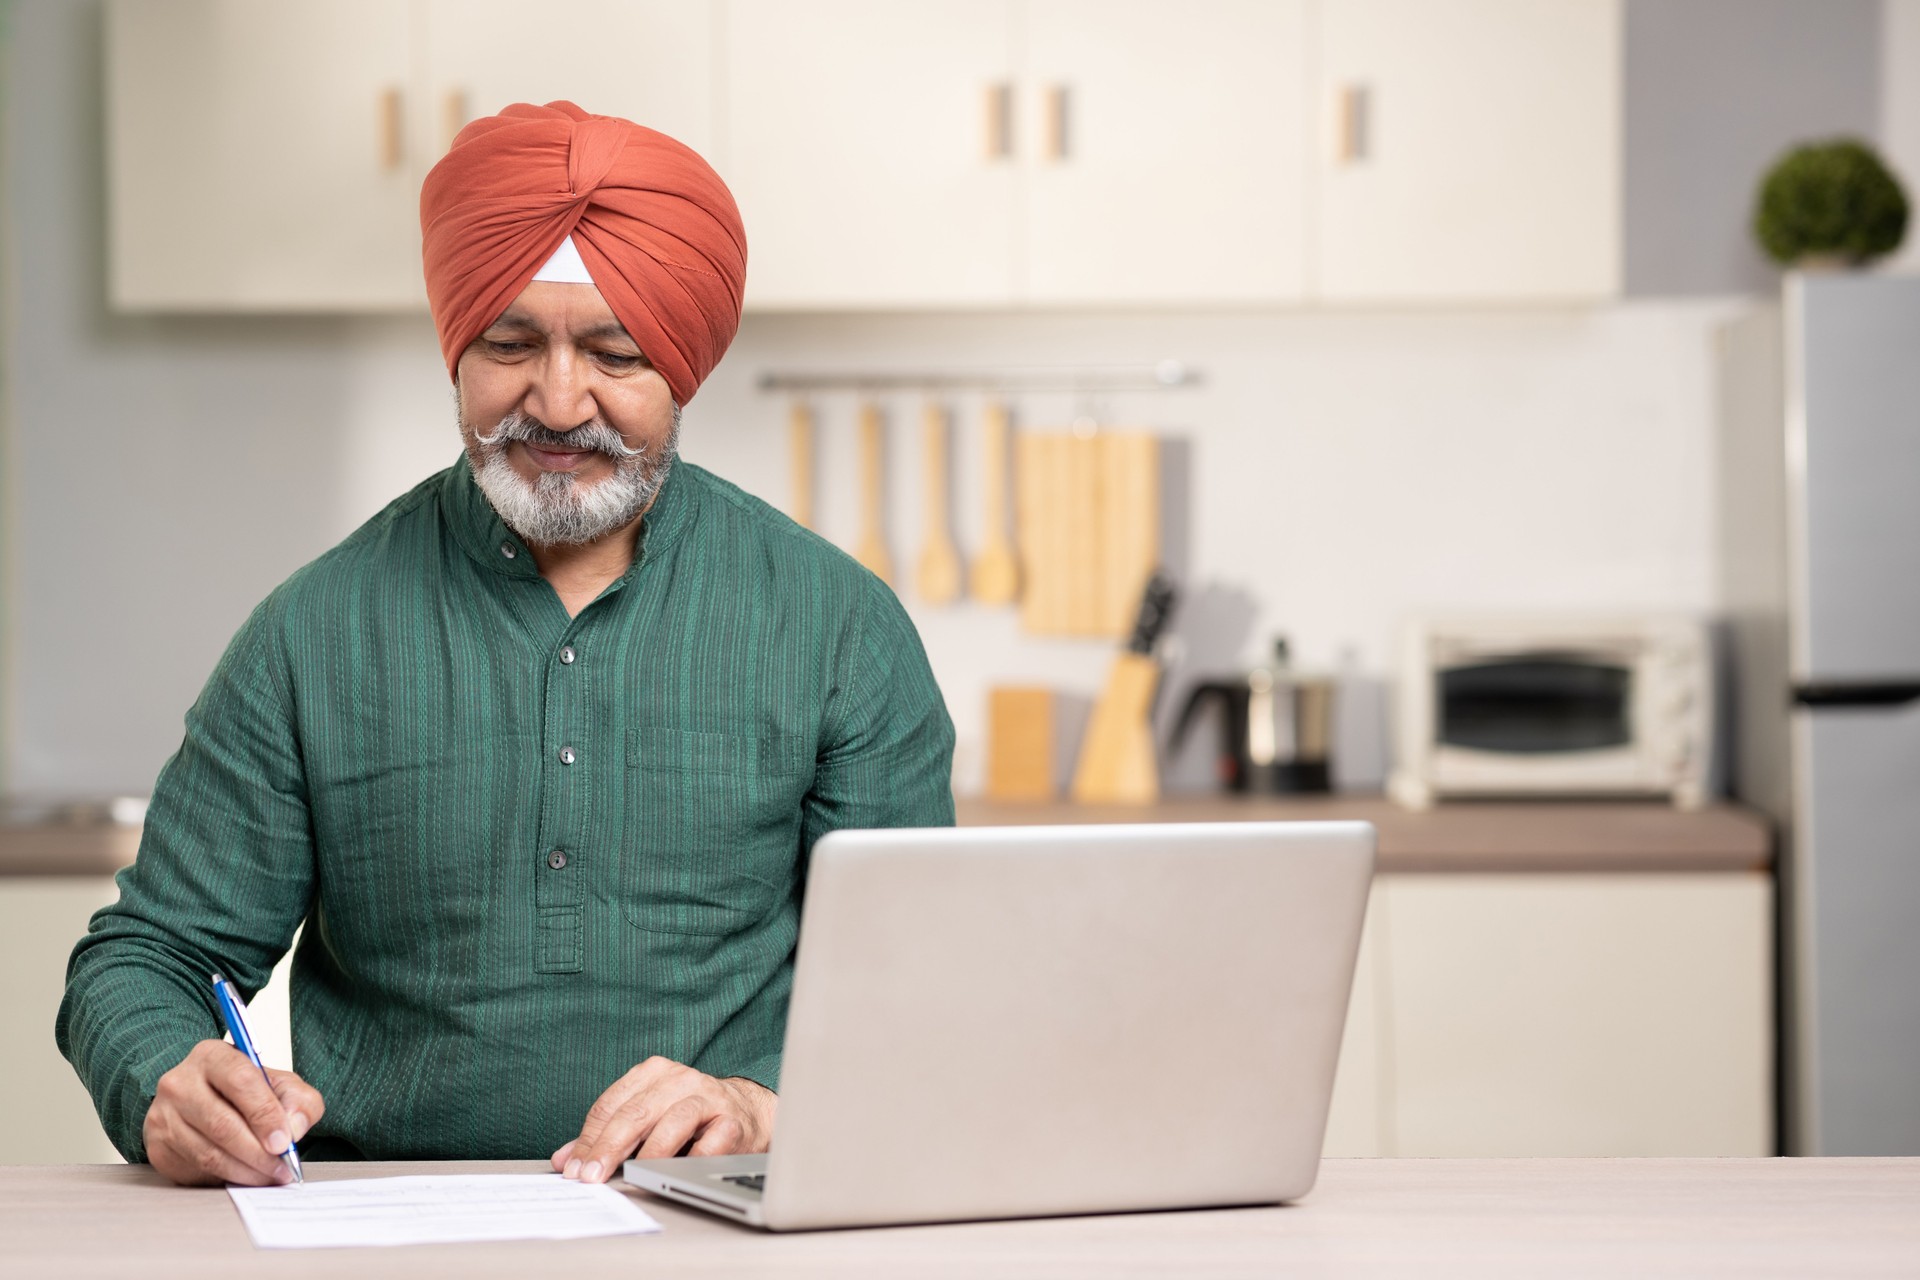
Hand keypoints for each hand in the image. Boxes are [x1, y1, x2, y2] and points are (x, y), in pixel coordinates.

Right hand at [143, 1039, 324, 1186]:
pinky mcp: (157, 1147)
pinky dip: (225, 1178)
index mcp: (212, 1056)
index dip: (265, 1114)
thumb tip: (294, 1128)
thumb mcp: (279, 1084)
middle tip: (282, 1167)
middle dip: (258, 1152)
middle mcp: (179, 1083)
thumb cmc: (245, 1091)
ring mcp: (162, 1116)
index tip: (284, 1141)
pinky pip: (194, 1169)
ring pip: (207, 1152)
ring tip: (270, 1176)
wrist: (204, 1100)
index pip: (240, 1081)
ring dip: (245, 1171)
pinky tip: (245, 1176)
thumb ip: (299, 1100)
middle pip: (222, 1123)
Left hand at [551, 1056, 776, 1183]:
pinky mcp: (733, 1121)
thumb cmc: (689, 1116)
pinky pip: (711, 1142)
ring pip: (674, 1122)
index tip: (572, 1170)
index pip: (610, 1105)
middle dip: (609, 1147)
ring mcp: (708, 1097)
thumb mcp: (645, 1117)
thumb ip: (605, 1135)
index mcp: (653, 1073)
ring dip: (649, 1153)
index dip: (588, 1139)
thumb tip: (564, 1160)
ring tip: (632, 1175)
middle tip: (591, 1177)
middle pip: (636, 1113)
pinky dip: (692, 1158)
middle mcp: (680, 1079)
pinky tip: (675, 1173)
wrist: (747, 1112)